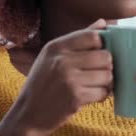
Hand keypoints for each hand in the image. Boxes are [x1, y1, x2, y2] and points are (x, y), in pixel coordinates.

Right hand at [11, 18, 112, 135]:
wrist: (29, 113)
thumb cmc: (42, 82)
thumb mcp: (52, 56)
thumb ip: (78, 39)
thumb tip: (102, 23)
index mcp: (56, 46)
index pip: (93, 36)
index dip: (102, 44)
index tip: (99, 53)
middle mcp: (62, 60)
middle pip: (105, 56)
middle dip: (106, 66)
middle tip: (98, 72)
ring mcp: (69, 79)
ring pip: (107, 75)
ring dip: (105, 82)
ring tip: (94, 85)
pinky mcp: (76, 98)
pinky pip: (103, 92)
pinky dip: (101, 95)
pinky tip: (91, 96)